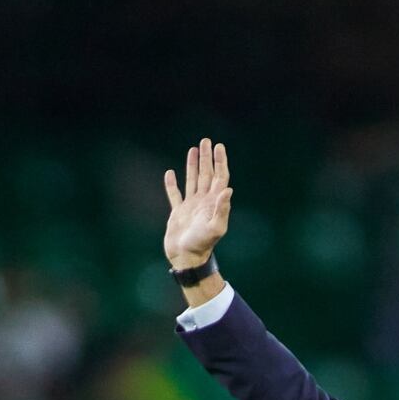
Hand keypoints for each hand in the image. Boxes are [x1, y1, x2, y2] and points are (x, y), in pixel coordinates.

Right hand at [161, 138, 232, 270]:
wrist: (187, 258)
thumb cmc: (202, 245)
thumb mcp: (215, 228)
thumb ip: (222, 209)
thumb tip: (228, 189)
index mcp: (214, 203)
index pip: (219, 177)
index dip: (220, 162)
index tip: (219, 147)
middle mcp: (204, 202)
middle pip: (207, 174)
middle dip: (207, 158)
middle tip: (206, 141)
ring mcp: (191, 206)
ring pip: (193, 180)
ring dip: (193, 165)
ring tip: (193, 150)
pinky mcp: (178, 212)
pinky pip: (174, 194)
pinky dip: (172, 184)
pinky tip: (170, 173)